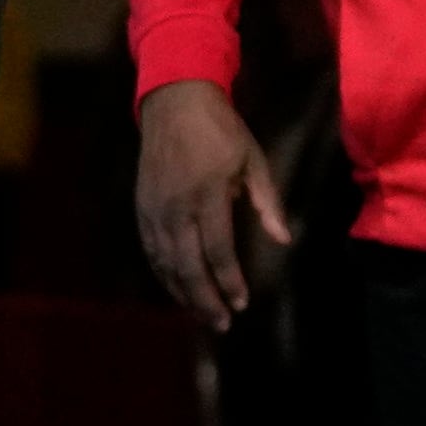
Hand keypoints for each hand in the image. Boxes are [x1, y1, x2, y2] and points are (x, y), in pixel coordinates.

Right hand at [134, 79, 292, 332]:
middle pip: (188, 265)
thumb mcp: (253, 160)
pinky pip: (151, 249)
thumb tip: (284, 240)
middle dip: (205, 299)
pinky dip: (163, 273)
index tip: (242, 303)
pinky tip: (176, 289)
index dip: (230, 281)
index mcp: (207, 194)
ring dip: (183, 293)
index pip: (218, 250)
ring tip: (201, 315)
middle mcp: (176, 206)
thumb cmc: (220, 130)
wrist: (174, 101)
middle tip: (221, 324)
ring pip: (166, 262)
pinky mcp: (142, 206)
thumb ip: (267, 203)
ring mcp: (155, 208)